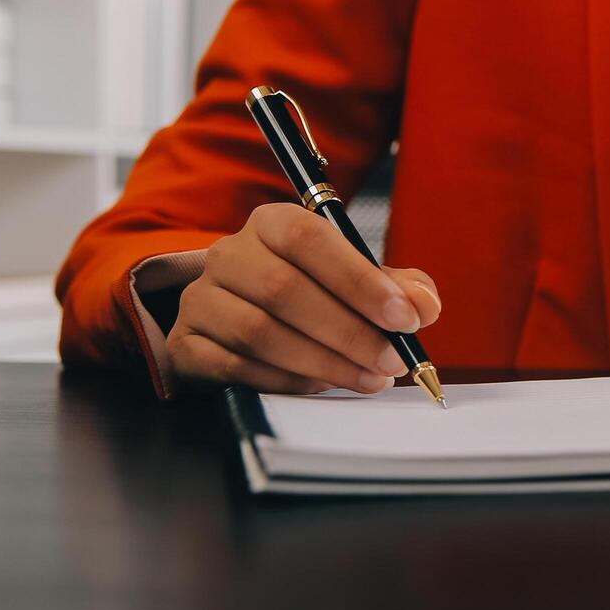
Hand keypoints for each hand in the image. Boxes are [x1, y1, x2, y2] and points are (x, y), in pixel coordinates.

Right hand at [165, 203, 442, 393]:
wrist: (234, 318)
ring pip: (259, 332)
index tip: (404, 319)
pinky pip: (234, 366)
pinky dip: (284, 380)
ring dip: (323, 361)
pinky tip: (320, 386)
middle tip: (391, 362)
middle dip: (349, 332)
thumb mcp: (352, 280)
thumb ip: (395, 287)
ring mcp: (201, 299)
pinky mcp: (185, 344)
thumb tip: (424, 306)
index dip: (360, 280)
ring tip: (367, 378)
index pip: (311, 239)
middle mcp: (229, 254)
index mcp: (272, 224)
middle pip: (284, 290)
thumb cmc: (308, 293)